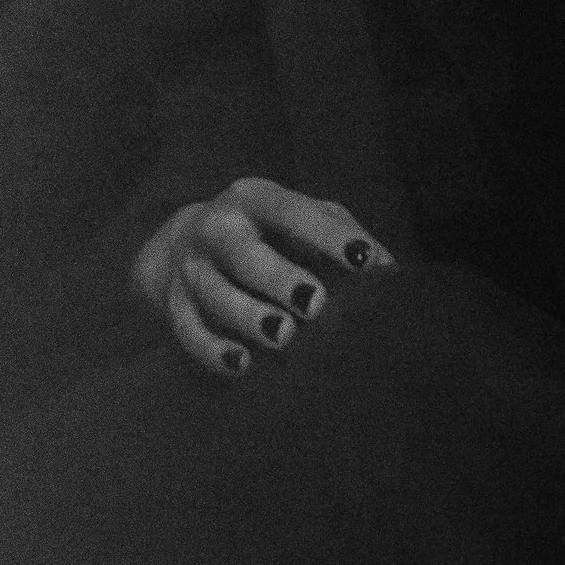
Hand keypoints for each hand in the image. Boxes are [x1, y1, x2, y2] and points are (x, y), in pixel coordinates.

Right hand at [130, 176, 397, 379]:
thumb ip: (343, 235)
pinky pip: (188, 330)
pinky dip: (212, 350)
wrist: (181, 244)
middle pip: (243, 252)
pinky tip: (241, 364)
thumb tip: (390, 273)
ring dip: (247, 314)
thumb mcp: (299, 219)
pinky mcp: (174, 304)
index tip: (362, 260)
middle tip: (313, 302)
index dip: (327, 234)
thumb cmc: (266, 235)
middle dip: (277, 276)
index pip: (291, 211)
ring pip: (215, 293)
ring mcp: (191, 267)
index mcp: (254, 200)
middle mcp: (217, 228)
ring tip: (282, 336)